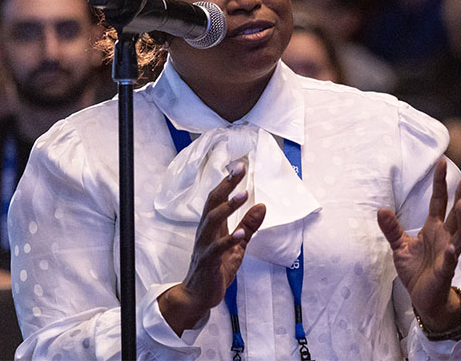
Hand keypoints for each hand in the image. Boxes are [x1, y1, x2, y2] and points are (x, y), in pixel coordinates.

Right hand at [158, 164, 265, 333]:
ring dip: (227, 207)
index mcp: (213, 226)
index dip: (228, 181)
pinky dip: (229, 239)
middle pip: (213, 202)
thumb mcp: (238, 246)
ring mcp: (205, 245)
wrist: (198, 295)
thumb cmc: (216, 268)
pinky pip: (217, 248)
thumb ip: (249, 226)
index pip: (218, 198)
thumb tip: (262, 205)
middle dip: (226, 185)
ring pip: (212, 221)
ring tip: (242, 195)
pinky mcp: (208, 261)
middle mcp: (206, 231)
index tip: (240, 166)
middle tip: (239, 170)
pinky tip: (241, 233)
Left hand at [377, 158, 460, 331]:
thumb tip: (380, 210)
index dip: (440, 182)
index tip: (442, 162)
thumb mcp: (399, 246)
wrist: (423, 298)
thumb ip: (392, 229)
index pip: (439, 200)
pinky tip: (452, 247)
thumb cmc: (415, 270)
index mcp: (434, 228)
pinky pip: (451, 261)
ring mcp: (448, 253)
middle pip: (456, 213)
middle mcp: (445, 237)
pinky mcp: (445, 271)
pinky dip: (452, 254)